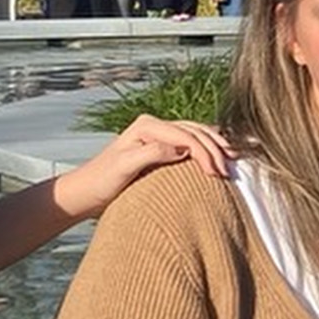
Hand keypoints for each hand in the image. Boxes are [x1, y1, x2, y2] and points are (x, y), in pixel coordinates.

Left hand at [54, 114, 234, 217]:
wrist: (85, 192)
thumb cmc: (100, 182)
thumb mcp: (123, 167)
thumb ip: (151, 153)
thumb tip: (181, 149)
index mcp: (147, 126)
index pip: (186, 136)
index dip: (204, 153)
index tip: (216, 174)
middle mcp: (153, 125)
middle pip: (194, 131)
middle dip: (215, 149)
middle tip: (229, 170)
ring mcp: (158, 134)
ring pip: (196, 133)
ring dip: (215, 146)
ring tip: (233, 159)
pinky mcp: (160, 146)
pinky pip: (190, 141)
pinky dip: (208, 147)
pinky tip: (220, 153)